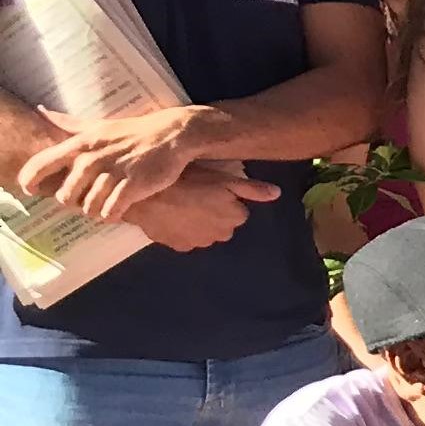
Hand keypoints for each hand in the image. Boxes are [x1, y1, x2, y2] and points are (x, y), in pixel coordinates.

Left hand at [21, 107, 208, 221]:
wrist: (173, 134)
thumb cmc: (134, 131)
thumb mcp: (99, 125)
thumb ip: (69, 124)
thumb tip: (42, 112)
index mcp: (80, 144)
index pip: (41, 165)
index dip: (30, 181)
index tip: (31, 190)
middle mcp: (92, 159)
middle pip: (66, 196)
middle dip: (75, 202)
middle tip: (87, 198)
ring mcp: (112, 173)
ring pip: (89, 208)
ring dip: (96, 210)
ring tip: (105, 204)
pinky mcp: (133, 185)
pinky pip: (111, 211)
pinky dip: (112, 215)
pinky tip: (118, 209)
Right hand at [126, 161, 277, 251]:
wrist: (146, 195)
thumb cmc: (187, 181)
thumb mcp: (222, 178)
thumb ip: (251, 189)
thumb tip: (277, 193)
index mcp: (236, 217)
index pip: (238, 212)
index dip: (225, 200)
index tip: (210, 191)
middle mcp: (222, 235)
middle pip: (223, 224)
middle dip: (213, 214)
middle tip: (195, 197)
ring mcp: (200, 243)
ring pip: (205, 232)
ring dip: (198, 223)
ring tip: (182, 205)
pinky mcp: (179, 246)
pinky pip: (185, 239)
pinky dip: (181, 230)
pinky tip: (171, 216)